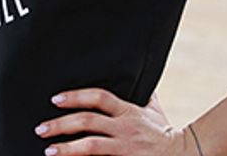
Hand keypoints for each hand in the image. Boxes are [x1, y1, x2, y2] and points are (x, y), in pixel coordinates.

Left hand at [36, 89, 191, 155]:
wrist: (185, 154)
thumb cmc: (164, 133)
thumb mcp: (153, 111)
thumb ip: (141, 95)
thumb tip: (137, 78)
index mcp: (128, 111)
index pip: (99, 97)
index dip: (76, 96)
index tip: (55, 99)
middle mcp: (125, 127)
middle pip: (88, 121)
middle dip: (61, 124)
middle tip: (40, 128)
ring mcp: (126, 147)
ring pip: (91, 146)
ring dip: (67, 148)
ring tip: (49, 151)